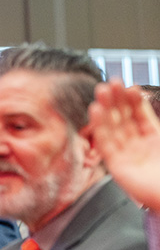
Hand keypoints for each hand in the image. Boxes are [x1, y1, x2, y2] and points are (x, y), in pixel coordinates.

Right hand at [90, 79, 159, 210]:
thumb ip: (151, 120)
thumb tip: (143, 97)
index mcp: (154, 140)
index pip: (140, 115)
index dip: (134, 101)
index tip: (128, 86)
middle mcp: (138, 146)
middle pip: (124, 119)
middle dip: (117, 101)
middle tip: (111, 84)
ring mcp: (126, 155)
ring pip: (113, 128)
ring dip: (106, 110)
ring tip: (101, 92)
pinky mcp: (116, 166)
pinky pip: (105, 143)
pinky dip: (100, 127)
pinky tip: (96, 112)